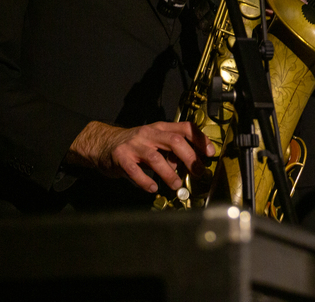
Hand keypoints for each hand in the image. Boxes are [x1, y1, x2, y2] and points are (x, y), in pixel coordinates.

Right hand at [66, 120, 214, 192]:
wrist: (104, 144)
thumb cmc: (136, 145)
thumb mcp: (155, 142)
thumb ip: (172, 151)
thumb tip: (191, 164)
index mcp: (160, 128)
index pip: (185, 128)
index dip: (200, 139)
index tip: (210, 153)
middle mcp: (149, 133)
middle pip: (174, 141)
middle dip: (189, 157)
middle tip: (198, 172)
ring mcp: (134, 145)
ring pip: (156, 157)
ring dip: (169, 173)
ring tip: (176, 185)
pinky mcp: (121, 157)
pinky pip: (135, 170)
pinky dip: (145, 181)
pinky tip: (153, 188)